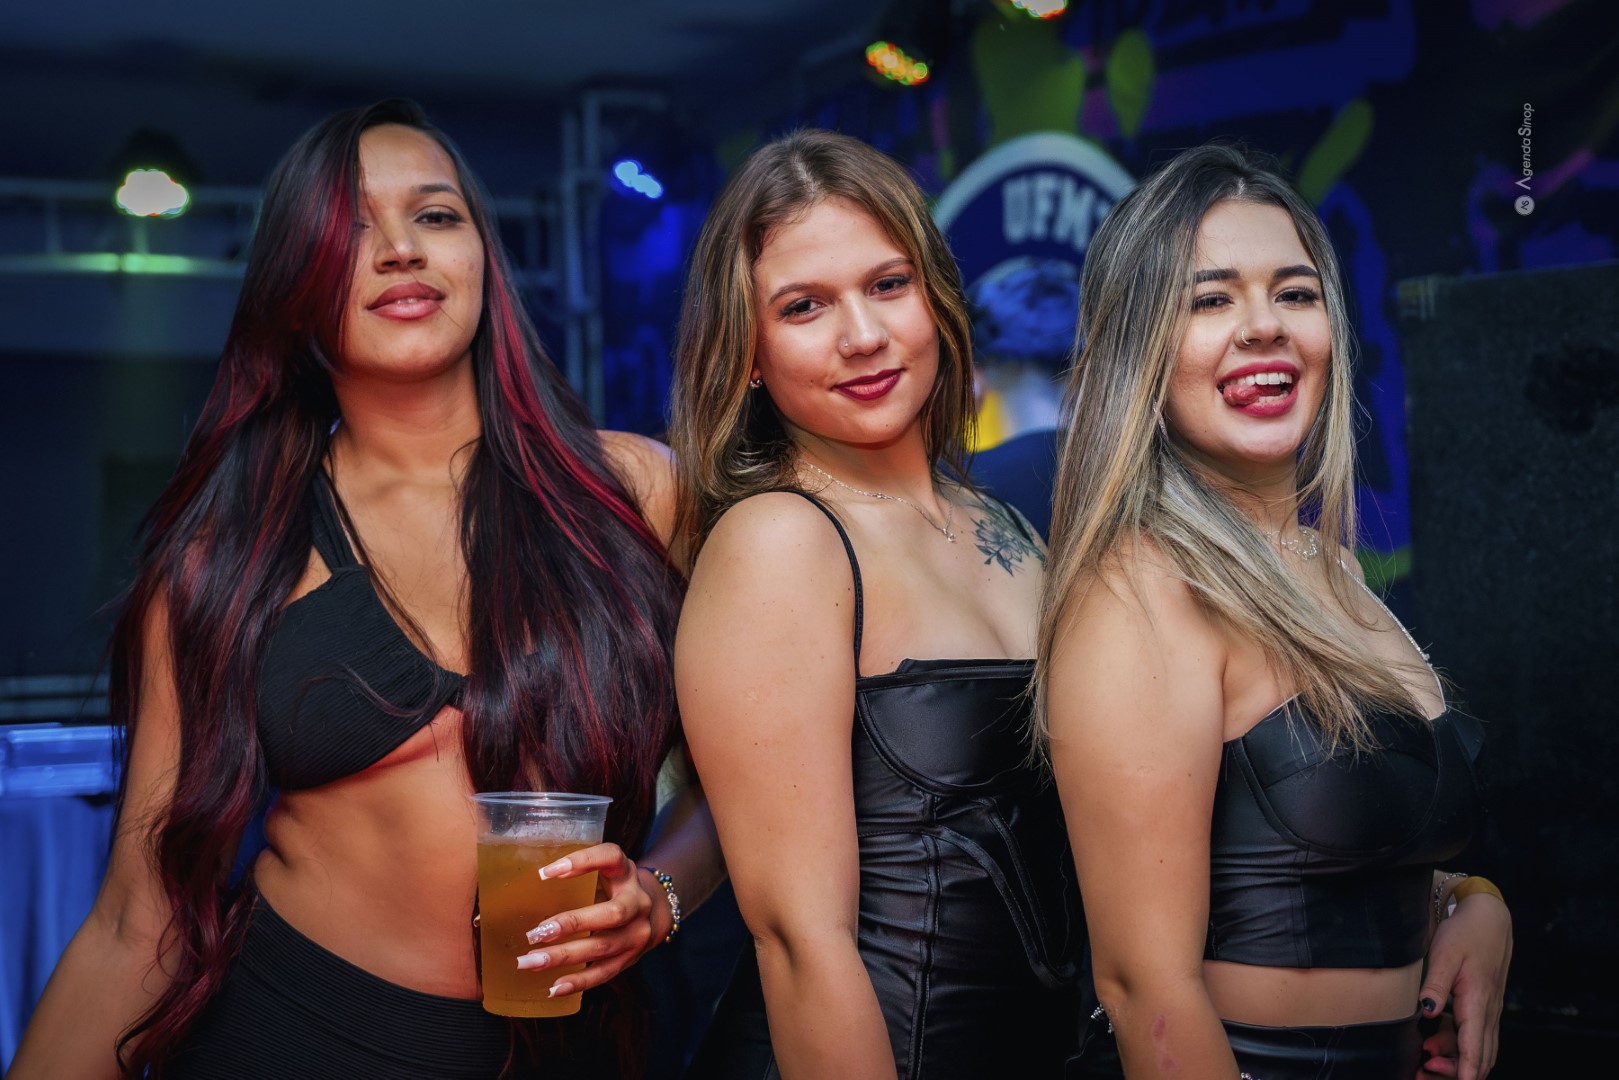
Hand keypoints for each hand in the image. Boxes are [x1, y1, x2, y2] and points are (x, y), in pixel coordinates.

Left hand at [512, 843, 665, 996]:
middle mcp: (637, 902)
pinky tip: (554, 986)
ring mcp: (638, 933)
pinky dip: (579, 981)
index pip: (610, 858)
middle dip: (572, 924)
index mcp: (626, 872)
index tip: (544, 873)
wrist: (659, 911)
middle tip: (536, 933)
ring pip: (603, 947)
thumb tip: (524, 884)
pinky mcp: (631, 958)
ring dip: (565, 956)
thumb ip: (577, 871)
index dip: (582, 862)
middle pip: (612, 914)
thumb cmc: (618, 887)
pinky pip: (605, 972)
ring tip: (531, 961)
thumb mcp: (606, 869)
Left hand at [1419, 891, 1511, 1078]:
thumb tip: (1427, 1013)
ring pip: (1481, 1049)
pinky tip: (1437, 1047)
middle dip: (1458, 1073)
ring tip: (1426, 1066)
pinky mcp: (1485, 1007)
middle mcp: (1489, 1012)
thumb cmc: (1465, 934)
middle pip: (1481, 1056)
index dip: (1466, 1070)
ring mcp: (1489, 1011)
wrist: (1489, 918)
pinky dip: (1462, 1050)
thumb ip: (1436, 985)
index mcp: (1478, 1002)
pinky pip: (1478, 1037)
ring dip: (1459, 1063)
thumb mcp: (1445, 955)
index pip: (1475, 1046)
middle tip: (1423, 1076)